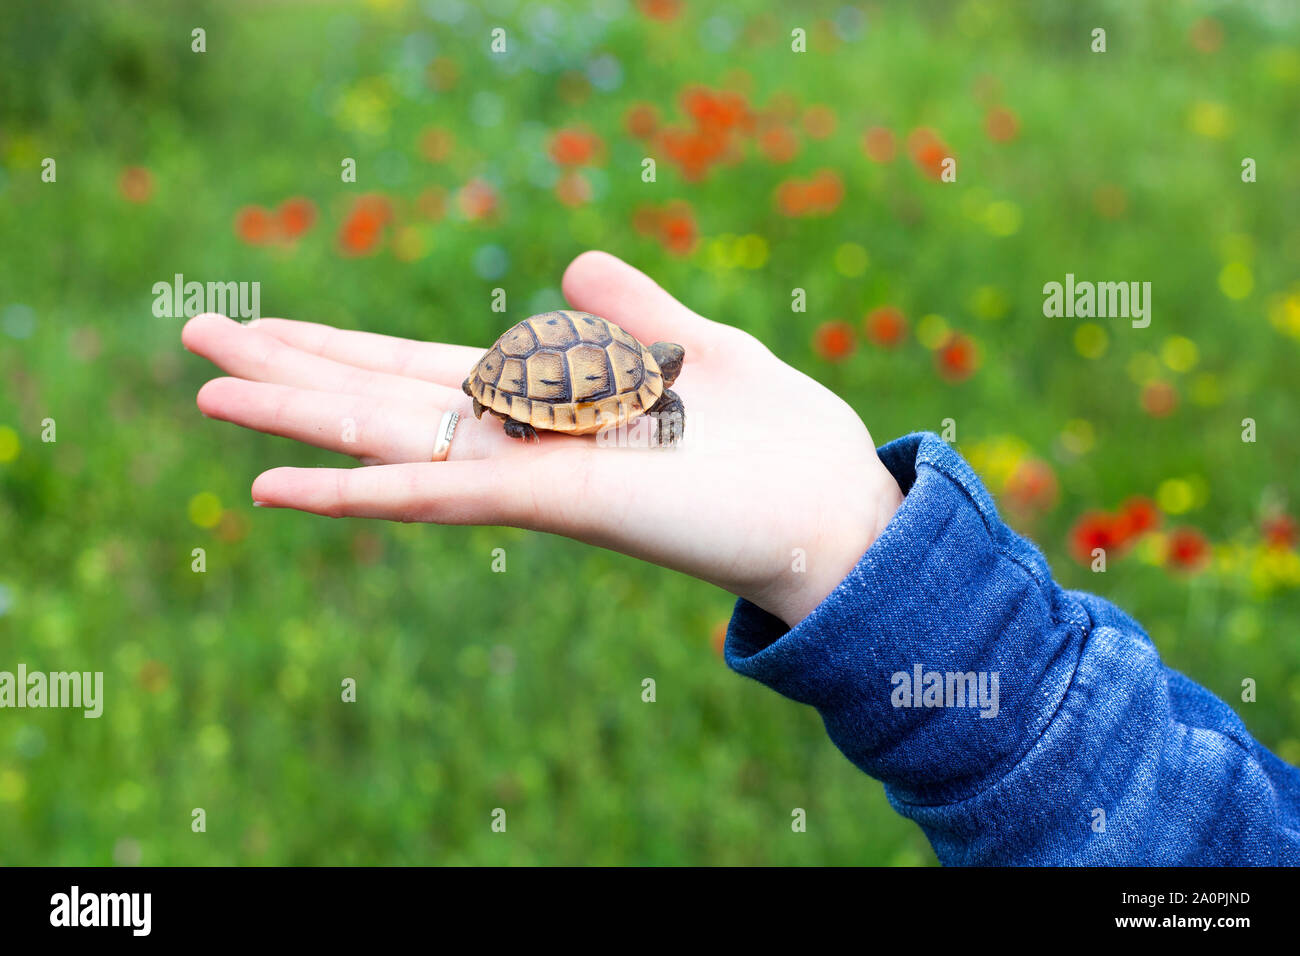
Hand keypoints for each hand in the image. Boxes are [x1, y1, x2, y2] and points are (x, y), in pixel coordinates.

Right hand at [182, 251, 903, 626]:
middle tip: (194, 338)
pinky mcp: (552, 500)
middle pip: (383, 397)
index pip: (420, 366)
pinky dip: (357, 492)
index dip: (342, 345)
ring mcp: (528, 471)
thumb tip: (573, 267)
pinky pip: (437, 493)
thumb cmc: (775, 437)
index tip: (271, 324)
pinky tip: (274, 486)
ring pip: (387, 441)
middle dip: (291, 370)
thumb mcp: (695, 347)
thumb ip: (631, 311)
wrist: (831, 507)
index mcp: (548, 398)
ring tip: (204, 389)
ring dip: (294, 418)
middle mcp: (522, 437)